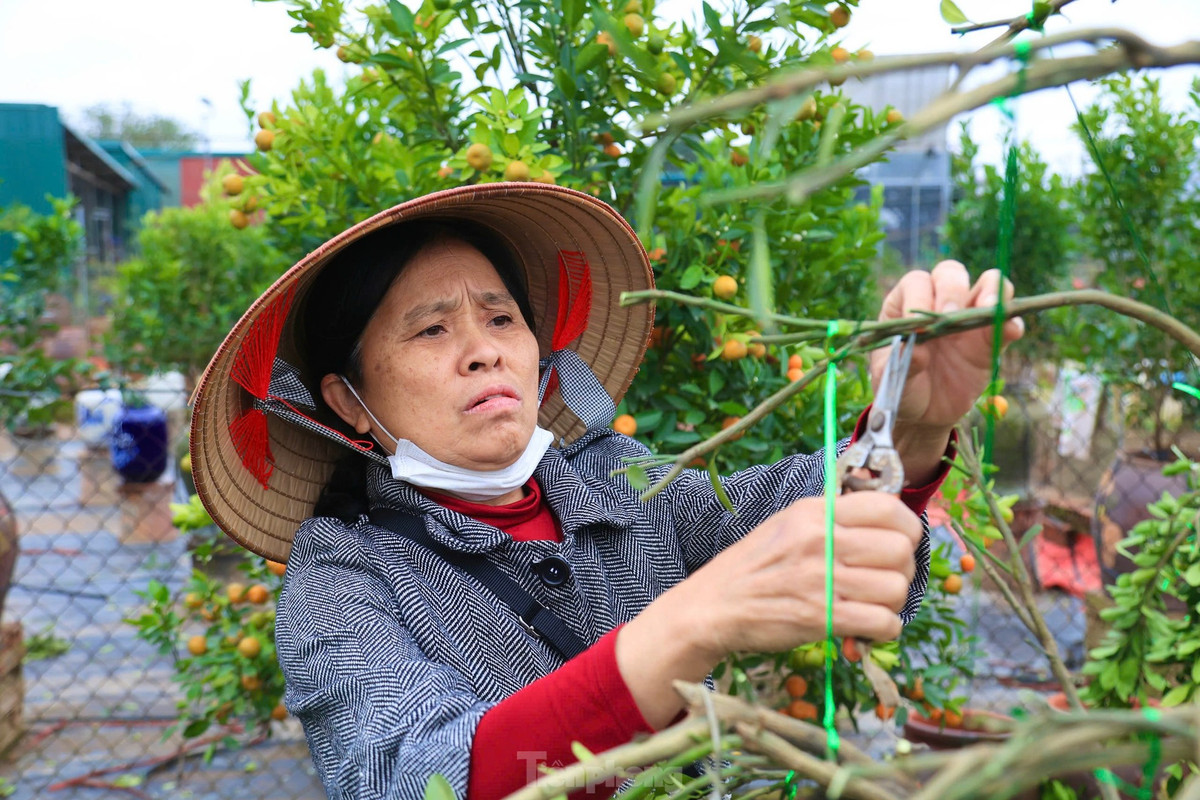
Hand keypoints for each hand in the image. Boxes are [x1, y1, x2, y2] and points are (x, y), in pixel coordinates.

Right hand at [615, 492, 921, 726]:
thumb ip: (831, 519)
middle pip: (899, 549)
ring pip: (896, 588)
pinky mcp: (821, 617)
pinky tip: (868, 628)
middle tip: (886, 580)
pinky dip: (885, 629)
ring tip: (875, 606)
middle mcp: (820, 539)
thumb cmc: (753, 568)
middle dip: (904, 569)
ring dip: (894, 603)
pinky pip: (883, 622)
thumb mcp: (787, 525)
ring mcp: (820, 579)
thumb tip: (884, 520)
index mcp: (814, 512)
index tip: (901, 543)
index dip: (907, 527)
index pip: (888, 507)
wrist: (712, 607)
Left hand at [873, 261, 1024, 431]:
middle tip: (949, 315)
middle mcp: (938, 303)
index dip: (918, 297)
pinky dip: (1012, 322)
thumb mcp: (890, 377)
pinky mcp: (990, 340)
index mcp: (905, 305)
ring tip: (988, 309)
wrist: (923, 414)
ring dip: (991, 291)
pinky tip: (1010, 330)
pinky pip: (1007, 322)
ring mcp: (968, 318)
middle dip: (951, 289)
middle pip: (951, 274)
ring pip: (988, 284)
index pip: (917, 283)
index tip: (916, 327)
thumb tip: (914, 347)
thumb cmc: (900, 386)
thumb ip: (900, 361)